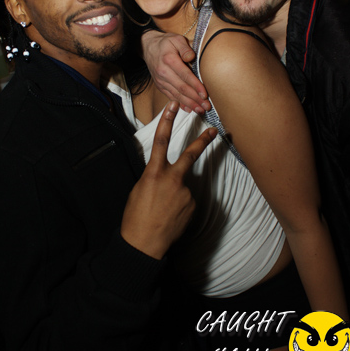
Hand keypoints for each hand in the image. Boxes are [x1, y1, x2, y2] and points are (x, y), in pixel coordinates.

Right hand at [121, 101, 216, 258]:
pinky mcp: (193, 206)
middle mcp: (172, 180)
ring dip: (176, 195)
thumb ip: (154, 177)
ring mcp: (185, 193)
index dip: (167, 121)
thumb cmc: (135, 217)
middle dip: (203, 141)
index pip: (161, 141)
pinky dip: (180, 206)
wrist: (144, 243)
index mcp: (154, 173)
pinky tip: (171, 216)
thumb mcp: (139, 190)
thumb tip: (165, 176)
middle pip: (191, 154)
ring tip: (164, 210)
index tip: (174, 107)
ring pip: (183, 186)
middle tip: (214, 130)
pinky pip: (187, 200)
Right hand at [141, 30, 210, 113]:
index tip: (205, 94)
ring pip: (176, 95)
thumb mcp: (176, 39)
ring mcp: (161, 80)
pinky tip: (189, 109)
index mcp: (169, 60)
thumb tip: (191, 57)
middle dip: (195, 99)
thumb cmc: (166, 43)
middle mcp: (163, 72)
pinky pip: (171, 96)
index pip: (185, 75)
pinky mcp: (160, 85)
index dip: (196, 86)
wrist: (148, 47)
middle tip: (206, 106)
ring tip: (200, 110)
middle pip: (181, 88)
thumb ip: (185, 48)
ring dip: (189, 104)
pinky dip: (180, 104)